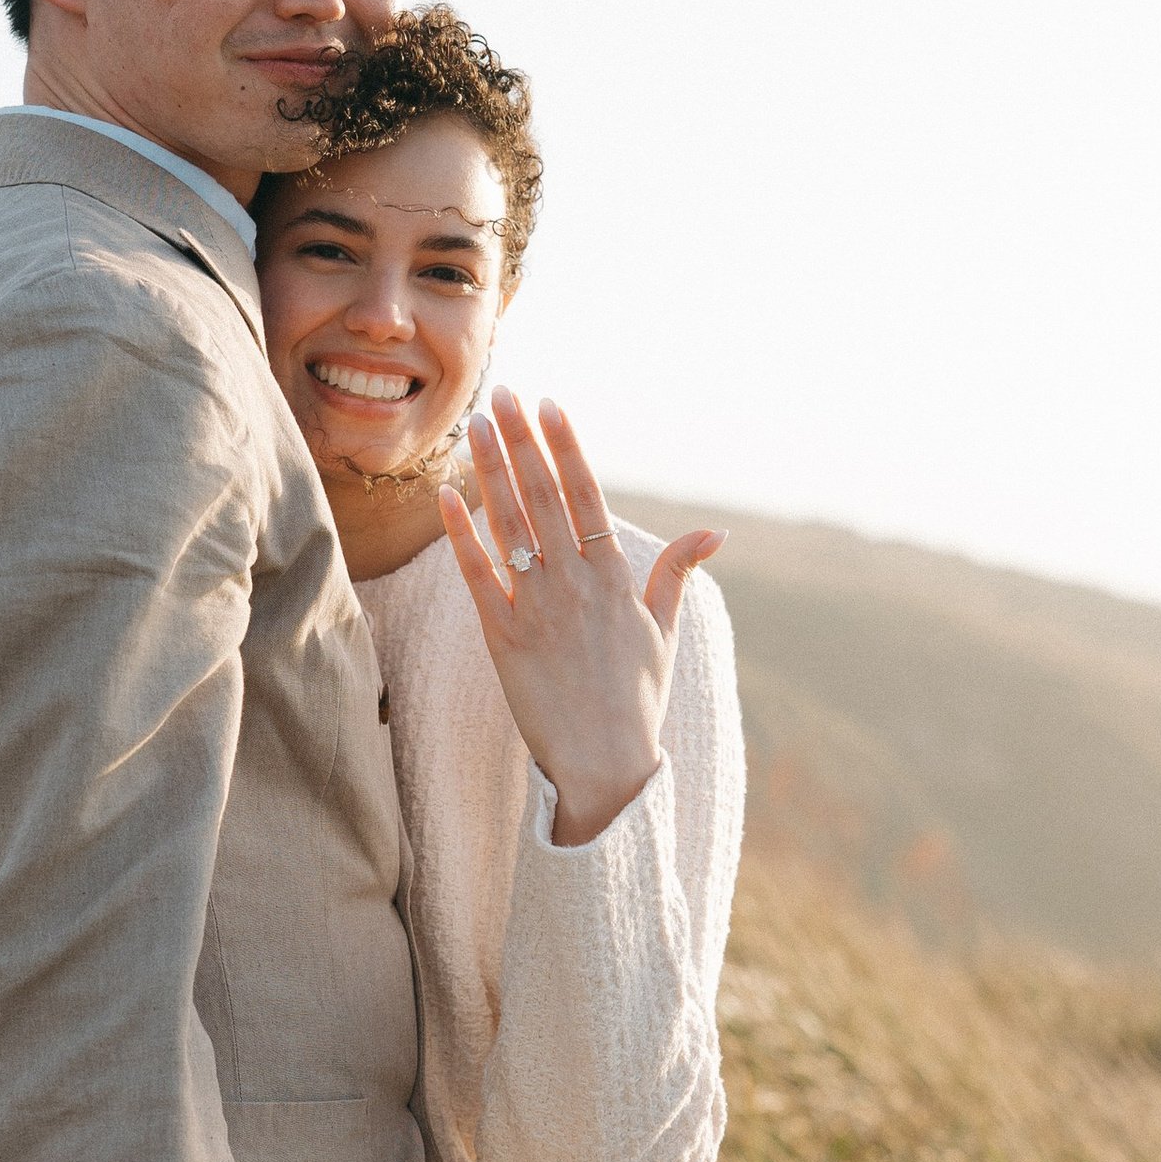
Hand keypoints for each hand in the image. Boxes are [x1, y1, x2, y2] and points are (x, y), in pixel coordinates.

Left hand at [438, 394, 722, 846]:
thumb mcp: (664, 631)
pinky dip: (461, 534)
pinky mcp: (504, 638)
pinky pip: (478, 577)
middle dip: (521, 441)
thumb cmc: (637, 699)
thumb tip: (716, 531)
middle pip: (544, 497)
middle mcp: (577, 584)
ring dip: (490, 470)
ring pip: (510, 524)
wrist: (606, 766)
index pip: (588, 495)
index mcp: (615, 578)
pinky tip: (445, 495)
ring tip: (475, 426)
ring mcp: (539, 609)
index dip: (566, 447)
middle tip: (502, 394)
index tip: (549, 404)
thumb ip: (678, 572)